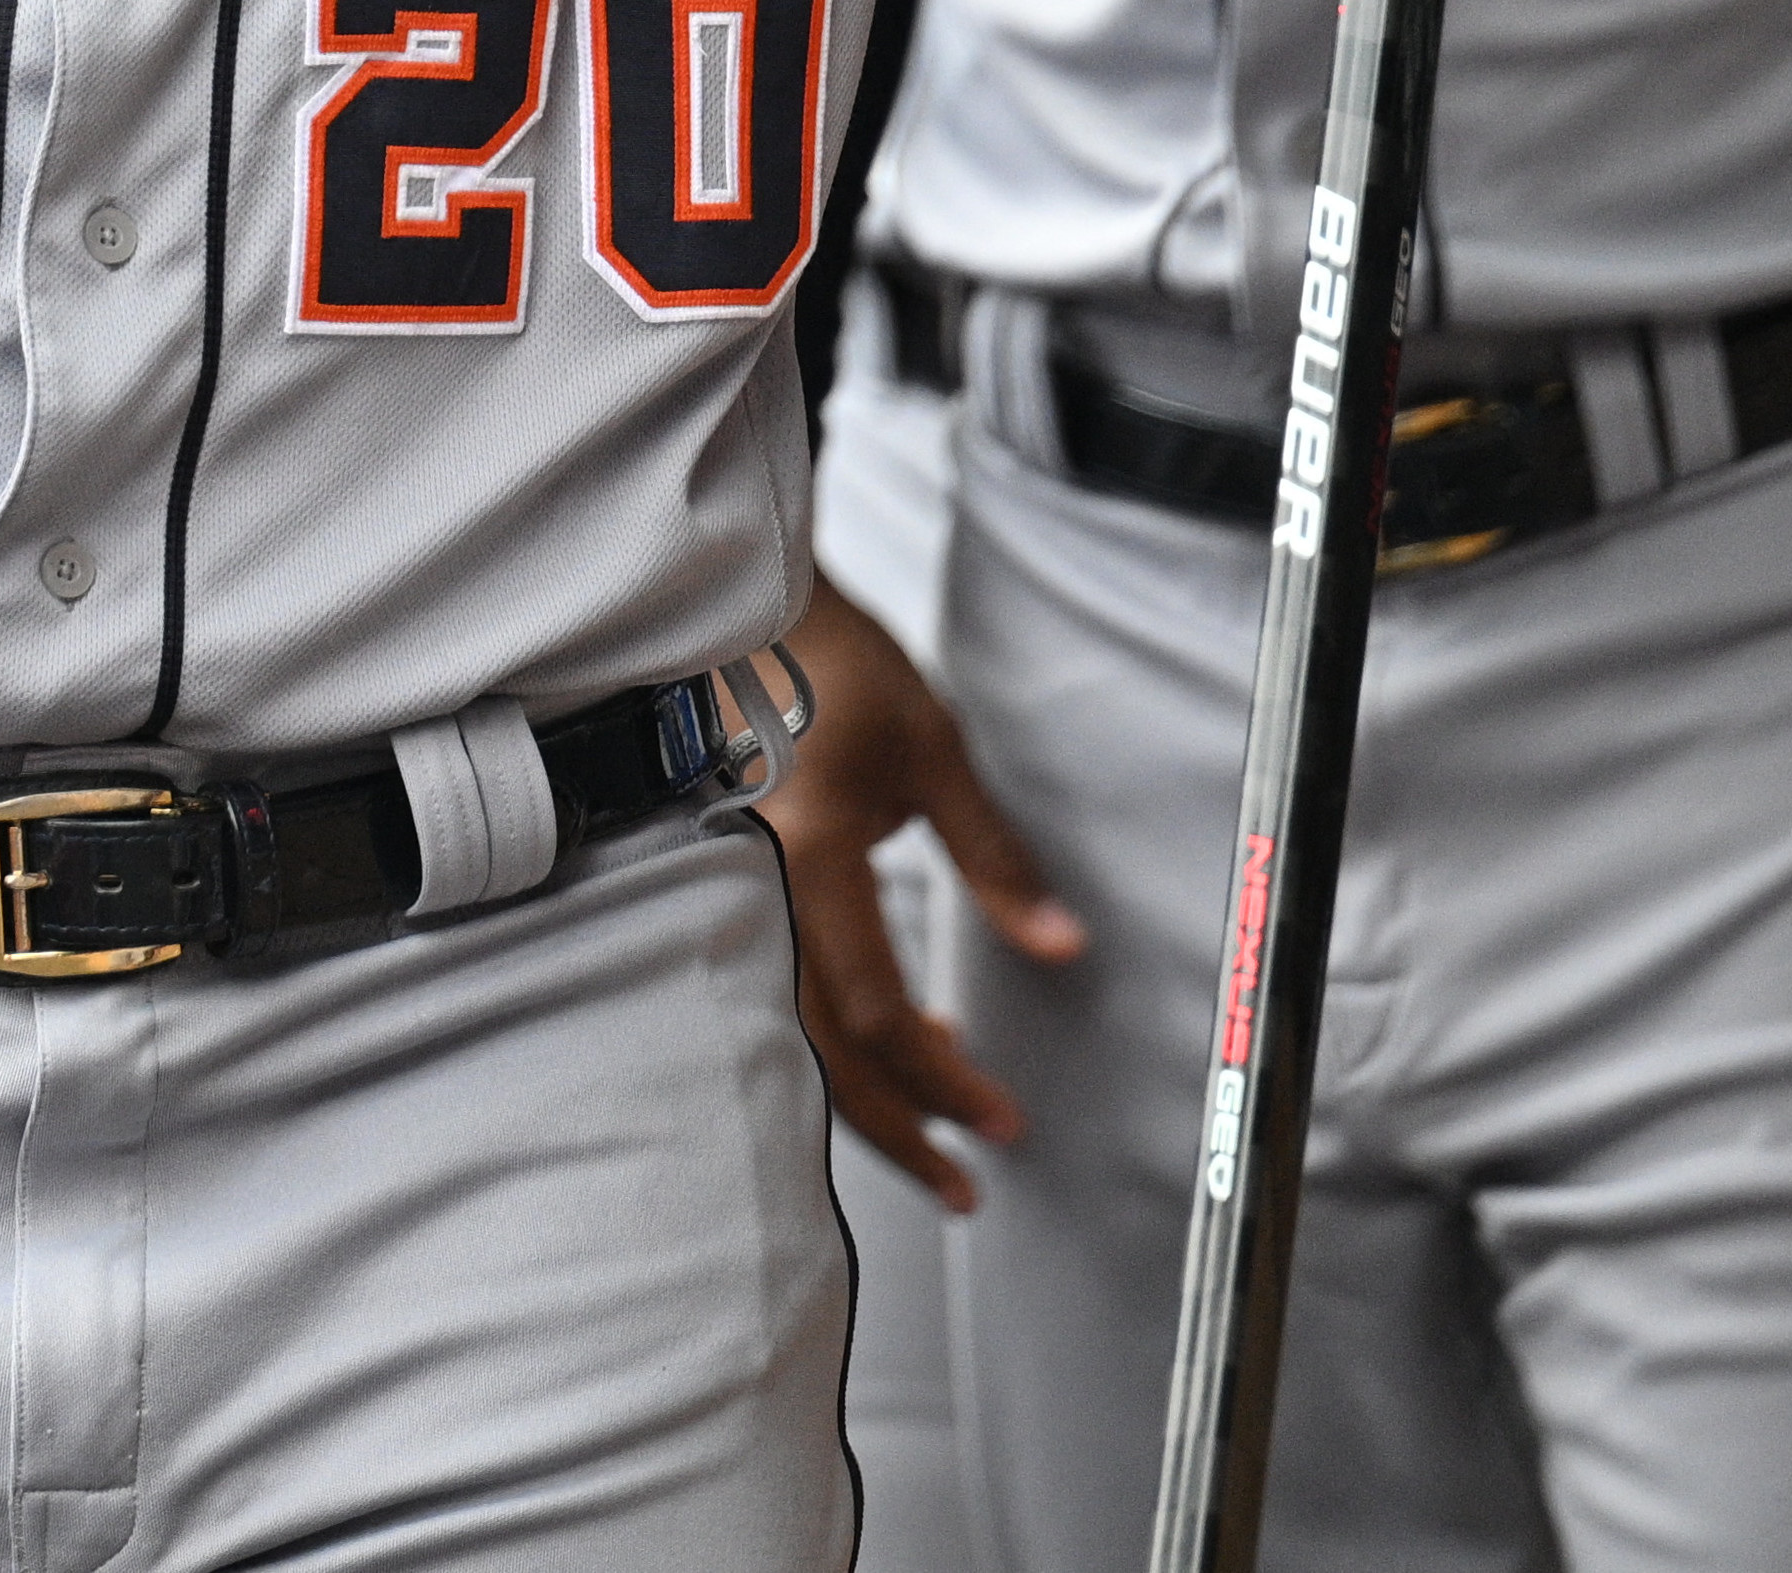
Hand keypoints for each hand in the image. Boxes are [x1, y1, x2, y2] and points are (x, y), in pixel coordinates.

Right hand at [756, 575, 1085, 1211]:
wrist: (748, 610)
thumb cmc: (838, 663)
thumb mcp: (933, 752)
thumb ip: (994, 860)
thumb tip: (1062, 946)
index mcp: (811, 855)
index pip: (879, 1012)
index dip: (944, 1084)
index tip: (1000, 1124)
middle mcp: (758, 886)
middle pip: (825, 1049)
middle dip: (899, 1127)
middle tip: (963, 1181)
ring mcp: (732, 888)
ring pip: (795, 1030)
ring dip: (866, 1093)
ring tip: (936, 1129)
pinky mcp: (729, 883)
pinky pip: (779, 987)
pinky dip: (833, 1035)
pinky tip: (886, 1042)